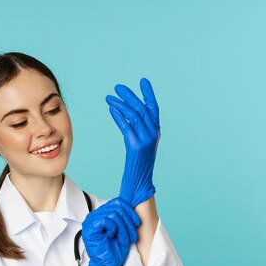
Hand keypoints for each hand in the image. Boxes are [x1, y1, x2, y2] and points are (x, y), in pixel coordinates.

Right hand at [81, 197, 140, 265]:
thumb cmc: (114, 250)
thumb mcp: (123, 230)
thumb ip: (123, 217)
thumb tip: (132, 205)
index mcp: (102, 214)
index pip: (118, 202)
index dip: (130, 211)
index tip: (137, 223)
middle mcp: (95, 215)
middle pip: (117, 206)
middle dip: (128, 221)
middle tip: (131, 235)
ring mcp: (91, 220)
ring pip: (113, 213)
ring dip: (123, 227)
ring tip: (124, 239)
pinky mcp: (90, 228)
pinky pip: (106, 220)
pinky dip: (114, 228)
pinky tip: (113, 236)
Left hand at [105, 77, 160, 207]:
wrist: (140, 184)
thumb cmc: (138, 167)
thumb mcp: (140, 145)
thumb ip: (138, 131)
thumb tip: (129, 118)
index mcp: (156, 132)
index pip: (154, 108)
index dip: (149, 94)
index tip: (143, 81)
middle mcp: (153, 134)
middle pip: (142, 109)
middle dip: (130, 96)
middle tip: (118, 87)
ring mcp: (146, 140)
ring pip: (134, 116)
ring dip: (121, 104)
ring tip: (110, 97)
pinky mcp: (136, 146)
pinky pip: (127, 127)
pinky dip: (119, 116)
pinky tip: (111, 109)